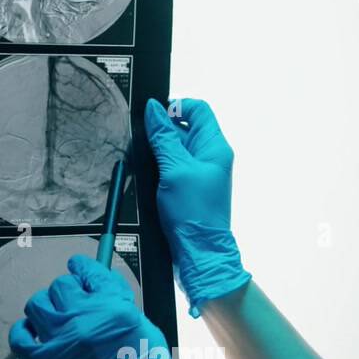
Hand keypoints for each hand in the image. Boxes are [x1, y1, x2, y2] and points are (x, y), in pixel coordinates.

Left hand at [9, 255, 180, 358]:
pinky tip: (36, 332)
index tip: (79, 266)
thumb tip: (97, 287)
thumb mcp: (145, 330)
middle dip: (68, 291)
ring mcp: (60, 340)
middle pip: (61, 285)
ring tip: (55, 317)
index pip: (91, 272)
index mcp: (114, 310)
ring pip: (37, 304)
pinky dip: (25, 331)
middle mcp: (84, 320)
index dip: (83, 267)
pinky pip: (20, 335)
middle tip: (73, 301)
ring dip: (46, 307)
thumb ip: (118, 304)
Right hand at [144, 98, 250, 315]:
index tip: (153, 116)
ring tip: (147, 163)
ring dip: (157, 151)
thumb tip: (154, 108)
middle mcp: (208, 156)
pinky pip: (170, 166)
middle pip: (183, 127)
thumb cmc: (193, 213)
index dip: (175, 107)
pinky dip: (157, 167)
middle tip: (145, 143)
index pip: (197, 109)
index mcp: (214, 146)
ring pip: (173, 148)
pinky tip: (148, 177)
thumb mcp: (174, 169)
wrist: (198, 252)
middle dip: (161, 131)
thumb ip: (163, 137)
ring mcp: (198, 172)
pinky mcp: (186, 187)